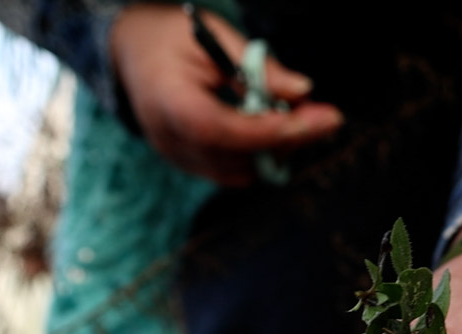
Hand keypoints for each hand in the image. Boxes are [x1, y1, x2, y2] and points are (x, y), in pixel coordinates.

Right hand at [110, 4, 342, 184]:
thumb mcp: (216, 36)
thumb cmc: (174, 37)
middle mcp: (168, 139)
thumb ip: (258, 66)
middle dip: (287, 140)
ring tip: (302, 116)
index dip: (270, 130)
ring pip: (240, 170)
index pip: (220, 129)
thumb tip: (302, 91)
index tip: (317, 120)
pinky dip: (259, 152)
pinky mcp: (189, 163)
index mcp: (167, 100)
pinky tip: (276, 126)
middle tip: (328, 117)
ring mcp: (177, 156)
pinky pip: (233, 170)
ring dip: (277, 148)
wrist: (133, 51)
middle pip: (237, 156)